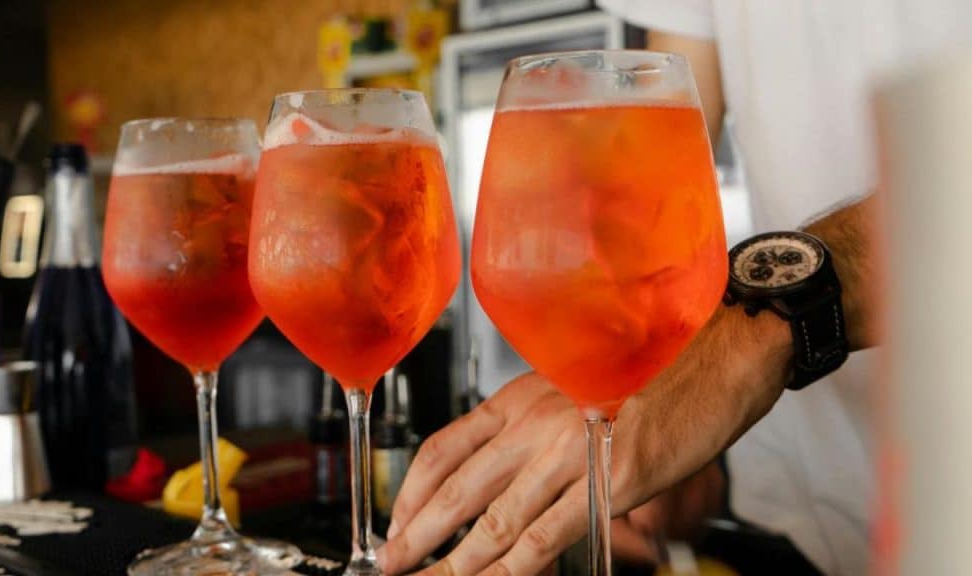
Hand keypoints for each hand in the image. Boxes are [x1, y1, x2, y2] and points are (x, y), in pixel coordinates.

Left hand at [379, 306, 790, 575]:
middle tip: (393, 561)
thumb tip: (505, 469)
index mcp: (519, 396)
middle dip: (418, 534)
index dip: (412, 492)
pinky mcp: (608, 482)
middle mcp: (533, 422)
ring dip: (458, 561)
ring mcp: (569, 454)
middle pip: (457, 490)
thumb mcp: (571, 383)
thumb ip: (534, 424)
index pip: (444, 448)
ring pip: (495, 520)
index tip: (397, 519)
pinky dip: (516, 566)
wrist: (715, 350)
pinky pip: (548, 534)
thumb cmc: (650, 365)